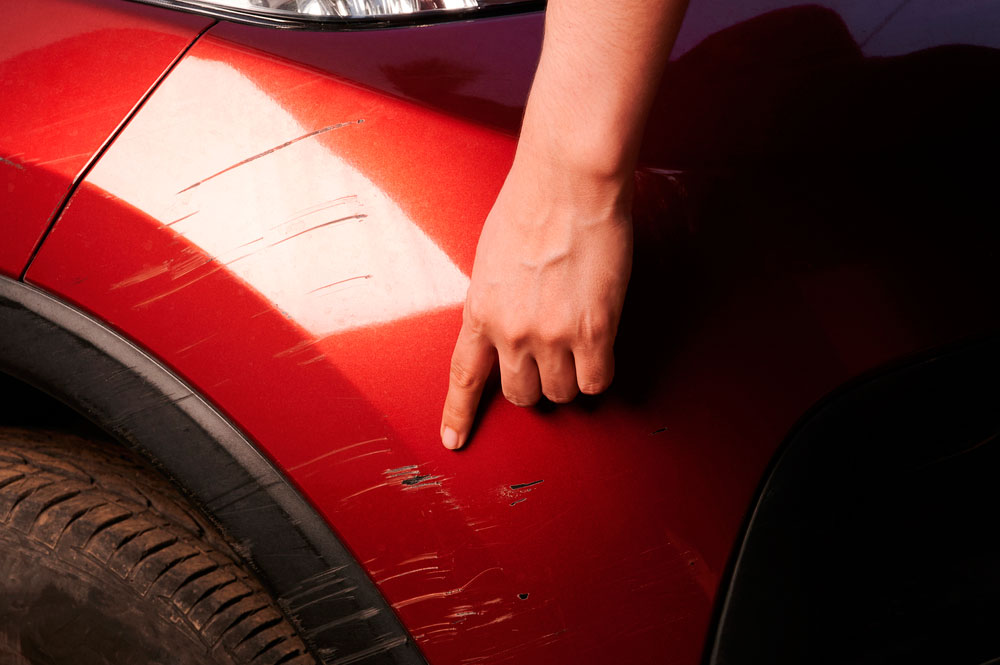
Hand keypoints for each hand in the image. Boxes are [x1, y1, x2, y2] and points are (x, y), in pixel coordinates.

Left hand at [440, 147, 632, 449]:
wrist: (568, 182)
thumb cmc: (532, 204)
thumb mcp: (492, 258)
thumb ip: (496, 299)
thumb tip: (508, 323)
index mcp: (480, 311)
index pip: (464, 377)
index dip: (458, 415)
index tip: (454, 440)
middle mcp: (510, 331)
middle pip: (521, 395)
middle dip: (536, 385)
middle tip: (552, 361)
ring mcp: (551, 335)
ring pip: (561, 393)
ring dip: (572, 379)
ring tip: (580, 345)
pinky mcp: (592, 330)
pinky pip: (597, 381)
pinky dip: (600, 372)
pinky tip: (602, 348)